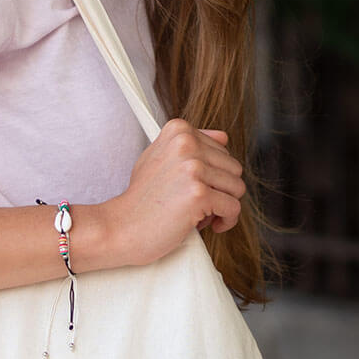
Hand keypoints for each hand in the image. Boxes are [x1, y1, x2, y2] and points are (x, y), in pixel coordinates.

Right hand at [101, 117, 245, 267]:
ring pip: (237, 188)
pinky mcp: (199, 193)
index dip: (211, 176)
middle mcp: (187, 143)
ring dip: (223, 206)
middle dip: (220, 191)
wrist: (121, 227)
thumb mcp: (159, 160)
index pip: (222, 151)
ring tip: (199, 214)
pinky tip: (207, 225)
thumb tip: (223, 138)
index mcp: (179, 131)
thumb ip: (190, 147)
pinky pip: (233, 208)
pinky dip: (226, 221)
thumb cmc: (140, 200)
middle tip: (196, 204)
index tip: (193, 189)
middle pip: (233, 168)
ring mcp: (193, 168)